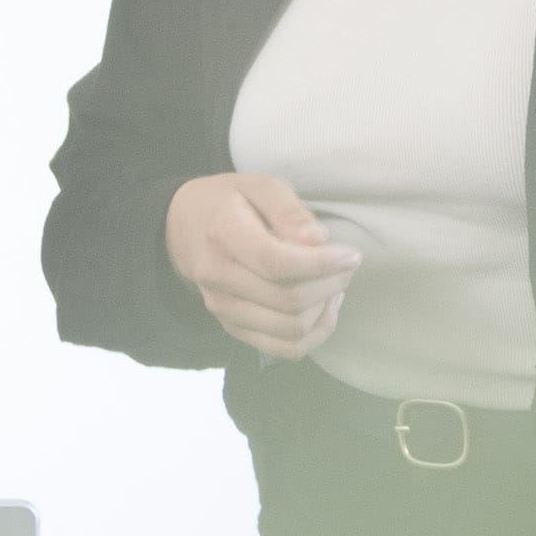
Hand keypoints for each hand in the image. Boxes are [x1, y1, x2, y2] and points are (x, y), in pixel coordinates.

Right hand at [165, 173, 359, 357]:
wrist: (184, 227)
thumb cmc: (231, 201)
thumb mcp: (261, 186)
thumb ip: (290, 210)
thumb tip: (318, 241)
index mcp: (223, 235)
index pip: (276, 263)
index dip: (321, 264)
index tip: (351, 255)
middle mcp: (218, 278)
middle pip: (289, 300)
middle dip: (331, 284)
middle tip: (347, 265)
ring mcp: (223, 309)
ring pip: (291, 329)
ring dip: (326, 309)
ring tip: (335, 283)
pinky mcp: (233, 328)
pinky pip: (285, 348)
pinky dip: (315, 332)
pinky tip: (323, 306)